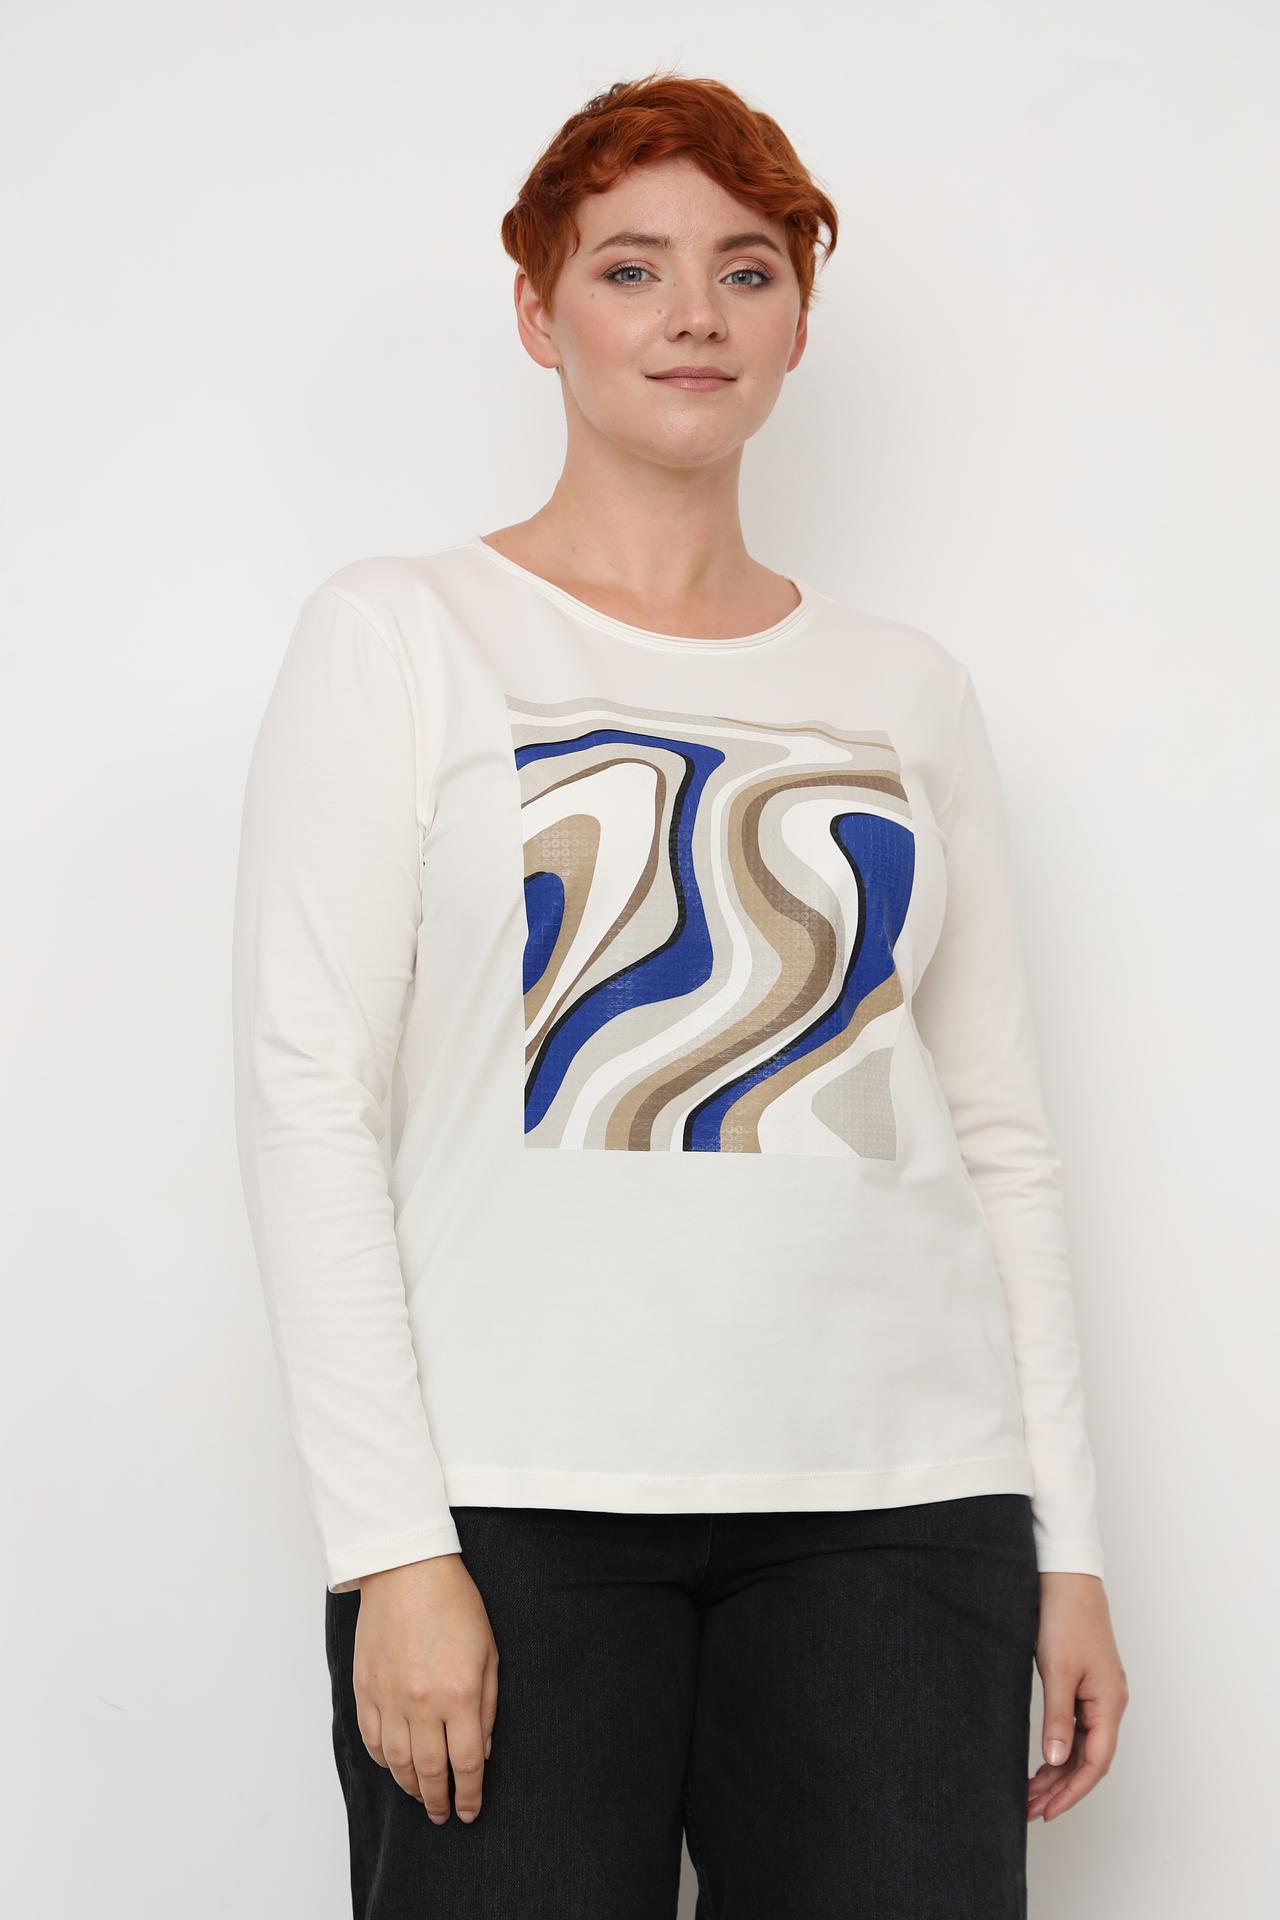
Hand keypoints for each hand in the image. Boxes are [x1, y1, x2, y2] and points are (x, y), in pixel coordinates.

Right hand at [352, 1553, 499, 1823]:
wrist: (406, 1569)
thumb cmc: (454, 1604)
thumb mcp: (488, 1652)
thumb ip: (487, 1706)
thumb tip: (481, 1751)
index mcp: (458, 1694)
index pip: (465, 1764)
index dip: (469, 1795)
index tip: (469, 1812)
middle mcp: (421, 1703)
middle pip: (429, 1771)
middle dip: (438, 1800)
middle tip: (442, 1815)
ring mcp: (388, 1698)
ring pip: (396, 1763)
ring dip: (410, 1786)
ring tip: (421, 1796)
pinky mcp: (364, 1688)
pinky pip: (371, 1739)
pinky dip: (382, 1761)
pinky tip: (393, 1766)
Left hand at [1027, 1571, 1127, 1821]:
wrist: (1067, 1578)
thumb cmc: (1066, 1618)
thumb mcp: (1058, 1671)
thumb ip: (1058, 1718)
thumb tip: (1057, 1759)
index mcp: (1109, 1702)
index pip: (1096, 1762)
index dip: (1073, 1791)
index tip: (1048, 1810)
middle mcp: (1110, 1702)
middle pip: (1089, 1758)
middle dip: (1061, 1787)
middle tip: (1030, 1808)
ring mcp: (1099, 1693)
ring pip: (1082, 1745)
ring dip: (1058, 1769)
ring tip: (1030, 1792)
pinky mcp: (1086, 1683)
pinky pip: (1077, 1726)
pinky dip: (1060, 1746)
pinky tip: (1043, 1760)